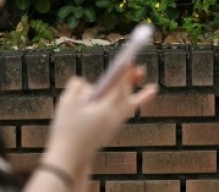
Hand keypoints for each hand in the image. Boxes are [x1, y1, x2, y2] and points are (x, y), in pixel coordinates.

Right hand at [41, 63, 156, 175]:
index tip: (129, 59)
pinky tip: (129, 102)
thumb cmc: (65, 130)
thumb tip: (87, 83)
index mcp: (104, 110)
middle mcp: (113, 118)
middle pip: (128, 96)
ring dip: (141, 97)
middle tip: (141, 69)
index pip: (118, 86)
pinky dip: (128, 106)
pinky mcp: (109, 132)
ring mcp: (112, 126)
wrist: (68, 159)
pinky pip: (123, 115)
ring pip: (130, 108)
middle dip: (133, 81)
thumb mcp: (66, 103)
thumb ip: (77, 87)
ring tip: (153, 88)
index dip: (124, 72)